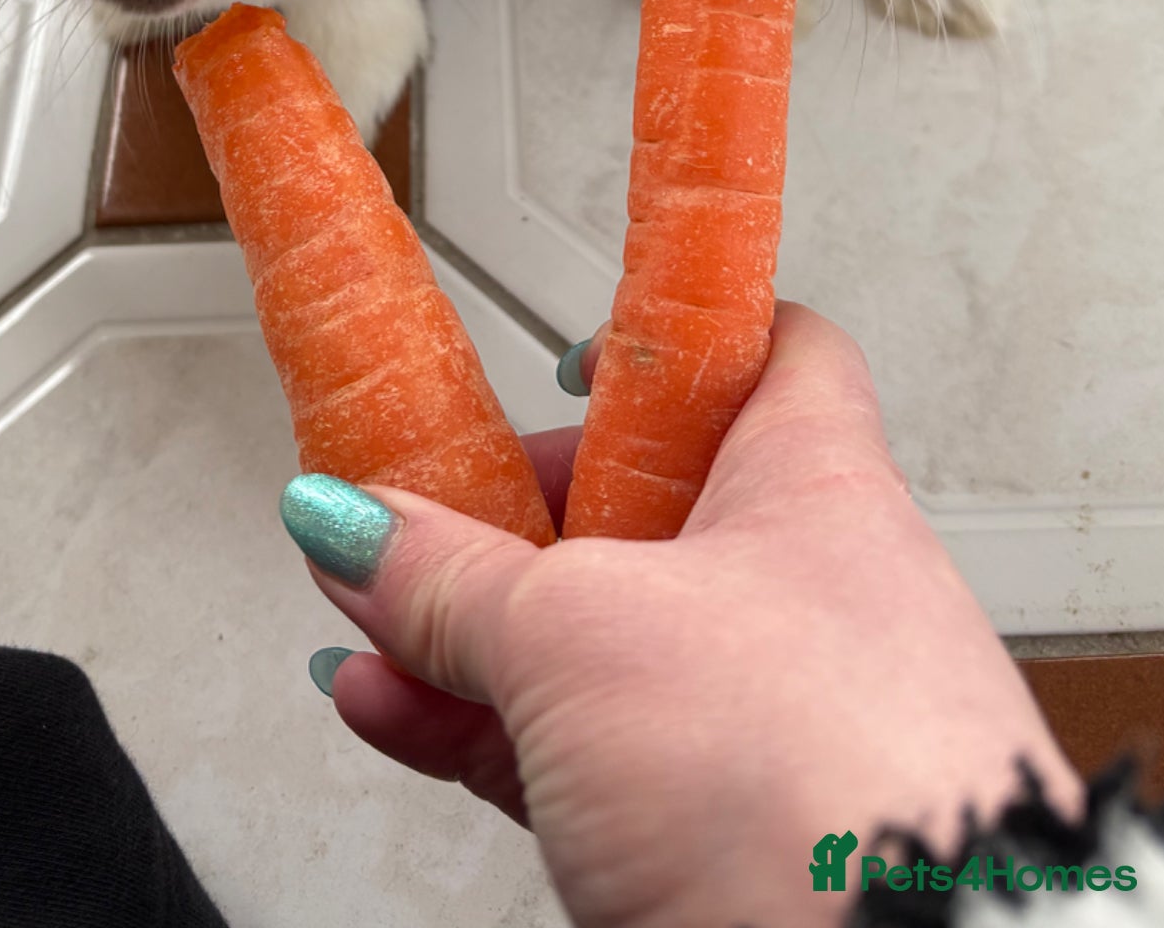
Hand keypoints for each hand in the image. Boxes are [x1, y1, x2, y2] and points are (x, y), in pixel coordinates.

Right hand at [280, 304, 1080, 927]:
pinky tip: (384, 705)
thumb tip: (354, 522)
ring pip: (593, 640)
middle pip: (640, 506)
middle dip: (515, 510)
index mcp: (809, 486)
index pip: (766, 353)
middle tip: (419, 505)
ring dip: (468, 627)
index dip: (674, 335)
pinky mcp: (713, 828)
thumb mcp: (578, 632)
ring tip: (363, 609)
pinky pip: (576, 750)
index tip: (582, 343)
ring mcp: (757, 717)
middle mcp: (800, 590)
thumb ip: (450, 575)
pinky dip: (479, 724)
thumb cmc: (808, 778)